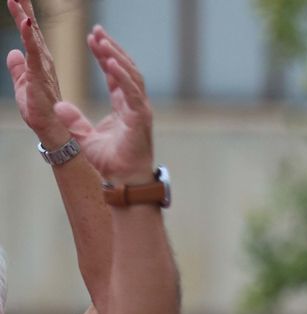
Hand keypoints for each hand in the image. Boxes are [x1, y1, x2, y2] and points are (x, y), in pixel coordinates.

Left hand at [6, 0, 67, 146]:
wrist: (53, 130)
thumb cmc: (40, 112)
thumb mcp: (22, 86)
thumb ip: (17, 69)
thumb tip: (12, 52)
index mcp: (39, 63)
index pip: (30, 36)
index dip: (24, 17)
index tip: (18, 0)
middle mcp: (44, 61)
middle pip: (33, 30)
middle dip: (25, 10)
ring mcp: (43, 67)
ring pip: (33, 37)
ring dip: (25, 17)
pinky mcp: (39, 75)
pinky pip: (34, 51)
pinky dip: (30, 35)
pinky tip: (27, 22)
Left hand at [53, 27, 152, 183]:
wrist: (123, 183)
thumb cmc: (109, 165)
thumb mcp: (83, 137)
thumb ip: (73, 121)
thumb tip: (59, 106)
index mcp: (125, 109)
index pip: (116, 76)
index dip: (106, 57)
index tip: (94, 39)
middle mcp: (135, 107)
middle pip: (126, 70)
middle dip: (112, 49)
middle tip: (97, 31)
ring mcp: (141, 112)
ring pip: (132, 76)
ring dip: (117, 57)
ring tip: (101, 41)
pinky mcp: (141, 119)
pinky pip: (133, 93)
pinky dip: (123, 76)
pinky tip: (111, 62)